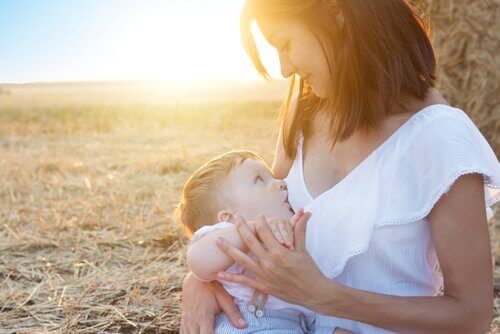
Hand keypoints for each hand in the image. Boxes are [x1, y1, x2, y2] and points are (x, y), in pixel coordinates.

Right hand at [180, 272, 247, 333]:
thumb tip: (244, 325)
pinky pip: (183, 331)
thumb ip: (233, 313)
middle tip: (213, 332)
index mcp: (204, 317)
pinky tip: (197, 332)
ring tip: (206, 332)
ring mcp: (187, 320)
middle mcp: (193, 321)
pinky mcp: (183, 318)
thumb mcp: (224, 298)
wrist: (196, 277)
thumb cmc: (212, 287)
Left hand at [215, 211, 330, 309]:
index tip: (258, 216)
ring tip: (217, 241)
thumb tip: (304, 212)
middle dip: (240, 227)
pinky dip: (230, 278)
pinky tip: (218, 274)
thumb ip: (300, 230)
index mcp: (279, 251)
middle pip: (250, 241)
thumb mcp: (303, 249)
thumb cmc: (309, 270)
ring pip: (241, 259)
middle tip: (234, 217)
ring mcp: (264, 274)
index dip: (260, 221)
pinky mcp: (262, 286)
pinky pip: (243, 281)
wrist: (312, 293)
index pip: (265, 230)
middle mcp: (269, 261)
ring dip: (228, 249)